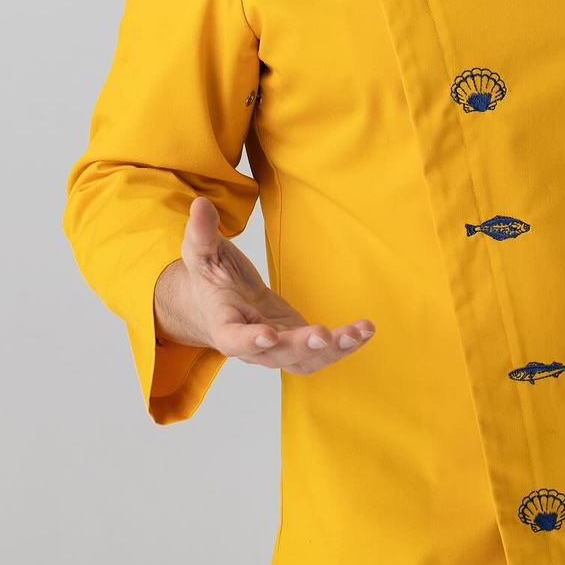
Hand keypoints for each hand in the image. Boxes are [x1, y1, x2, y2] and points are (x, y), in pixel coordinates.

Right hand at [154, 195, 375, 374]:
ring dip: (332, 350)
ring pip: (303, 360)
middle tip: (323, 336)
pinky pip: (321, 352)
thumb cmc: (211, 278)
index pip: (233, 339)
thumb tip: (199, 204)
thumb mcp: (202, 252)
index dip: (249, 340)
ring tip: (358, 334)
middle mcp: (251, 345)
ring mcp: (277, 347)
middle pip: (276, 354)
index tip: (268, 334)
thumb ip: (201, 233)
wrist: (218, 303)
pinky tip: (365, 331)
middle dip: (300, 346)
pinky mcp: (296, 342)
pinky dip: (344, 344)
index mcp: (224, 324)